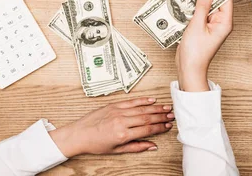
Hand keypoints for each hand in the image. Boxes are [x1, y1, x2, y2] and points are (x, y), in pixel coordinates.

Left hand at [48, 97, 173, 156]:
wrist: (79, 134)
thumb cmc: (96, 144)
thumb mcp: (117, 150)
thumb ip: (136, 147)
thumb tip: (152, 146)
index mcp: (123, 134)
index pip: (147, 129)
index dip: (160, 127)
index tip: (168, 126)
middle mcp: (122, 121)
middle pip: (147, 117)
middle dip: (161, 116)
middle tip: (172, 115)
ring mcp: (118, 111)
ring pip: (141, 108)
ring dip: (155, 108)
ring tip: (166, 107)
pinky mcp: (114, 105)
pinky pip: (131, 101)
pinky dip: (142, 100)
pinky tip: (152, 100)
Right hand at [175, 0, 233, 91]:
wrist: (188, 69)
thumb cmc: (196, 53)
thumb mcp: (197, 25)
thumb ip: (202, 6)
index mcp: (224, 23)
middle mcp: (220, 23)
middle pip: (216, 2)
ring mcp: (211, 26)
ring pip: (207, 7)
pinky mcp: (202, 28)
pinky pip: (200, 14)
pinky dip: (194, 8)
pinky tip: (186, 2)